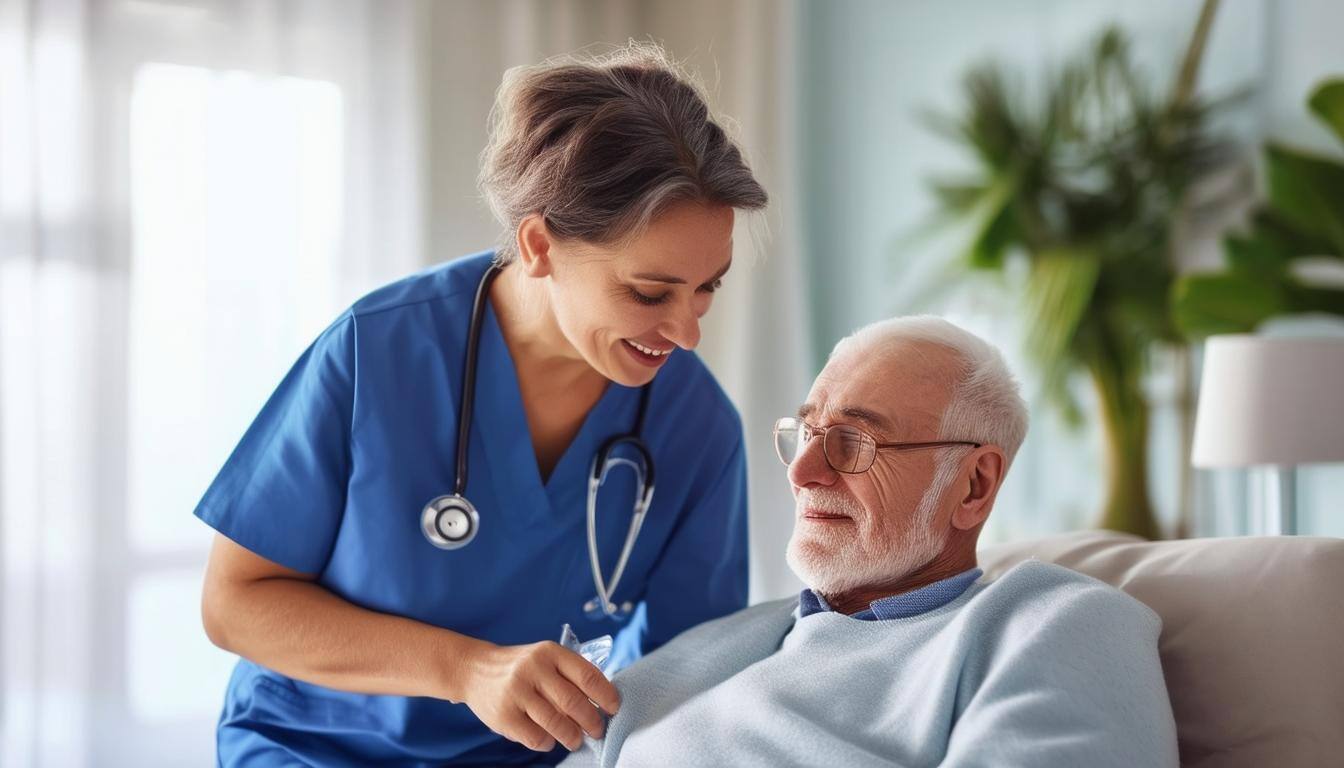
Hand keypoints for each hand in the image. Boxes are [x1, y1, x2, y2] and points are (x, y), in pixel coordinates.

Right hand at [461, 640, 620, 751]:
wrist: (475, 670)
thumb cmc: (521, 667)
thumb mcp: (545, 658)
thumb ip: (570, 674)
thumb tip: (603, 703)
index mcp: (550, 652)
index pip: (588, 675)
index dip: (606, 696)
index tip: (614, 709)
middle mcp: (534, 669)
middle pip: (574, 702)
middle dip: (592, 722)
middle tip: (597, 731)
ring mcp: (517, 692)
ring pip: (556, 723)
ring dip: (573, 736)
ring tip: (576, 739)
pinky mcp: (504, 715)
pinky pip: (536, 738)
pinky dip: (548, 743)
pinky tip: (550, 739)